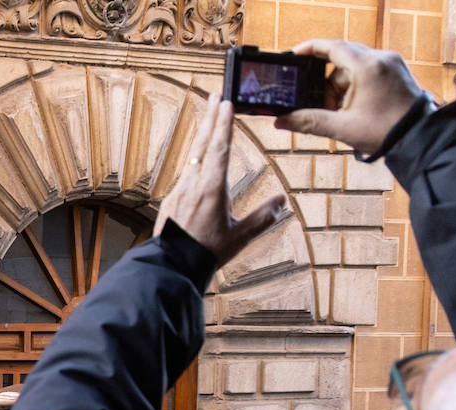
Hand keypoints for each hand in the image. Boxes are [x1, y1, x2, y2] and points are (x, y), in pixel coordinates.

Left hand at [155, 94, 285, 264]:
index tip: (226, 104)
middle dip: (210, 119)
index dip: (224, 125)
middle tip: (214, 96)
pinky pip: (186, 172)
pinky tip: (199, 158)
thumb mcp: (240, 237)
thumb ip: (263, 217)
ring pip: (193, 156)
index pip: (220, 149)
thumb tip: (283, 201)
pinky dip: (195, 158)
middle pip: (203, 144)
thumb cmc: (206, 253)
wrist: (172, 267)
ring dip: (202, 136)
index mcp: (211, 188)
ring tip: (209, 121)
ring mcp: (179, 191)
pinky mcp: (172, 200)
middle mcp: (193, 184)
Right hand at [274, 40, 422, 154]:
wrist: (421, 138)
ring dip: (341, 89)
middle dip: (326, 84)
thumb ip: (308, 122)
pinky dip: (355, 87)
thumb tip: (282, 121)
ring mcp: (391, 64)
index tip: (294, 55)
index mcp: (367, 67)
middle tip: (322, 106)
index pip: (332, 47)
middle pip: (341, 61)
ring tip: (341, 113)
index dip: (310, 49)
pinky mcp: (396, 72)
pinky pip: (367, 72)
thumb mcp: (342, 128)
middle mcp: (381, 59)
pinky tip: (353, 108)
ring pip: (353, 68)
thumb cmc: (388, 132)